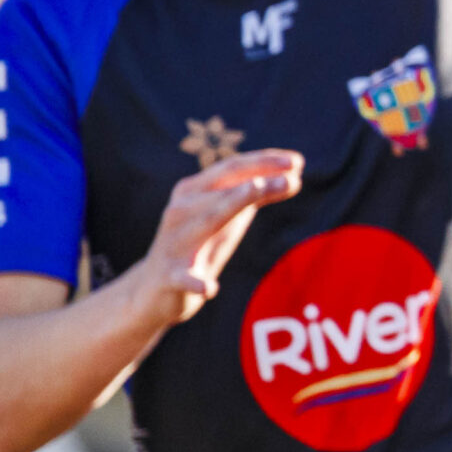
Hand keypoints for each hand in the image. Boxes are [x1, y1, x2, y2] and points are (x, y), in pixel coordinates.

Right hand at [137, 150, 303, 325]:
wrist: (153, 290)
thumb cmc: (199, 243)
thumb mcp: (229, 217)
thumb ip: (257, 197)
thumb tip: (295, 178)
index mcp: (193, 191)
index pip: (232, 168)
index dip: (264, 161)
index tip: (297, 161)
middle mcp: (181, 210)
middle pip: (222, 188)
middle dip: (256, 180)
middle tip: (292, 174)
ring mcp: (173, 243)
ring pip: (205, 221)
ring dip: (232, 204)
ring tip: (255, 193)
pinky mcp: (168, 278)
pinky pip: (182, 278)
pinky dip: (196, 282)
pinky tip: (211, 288)